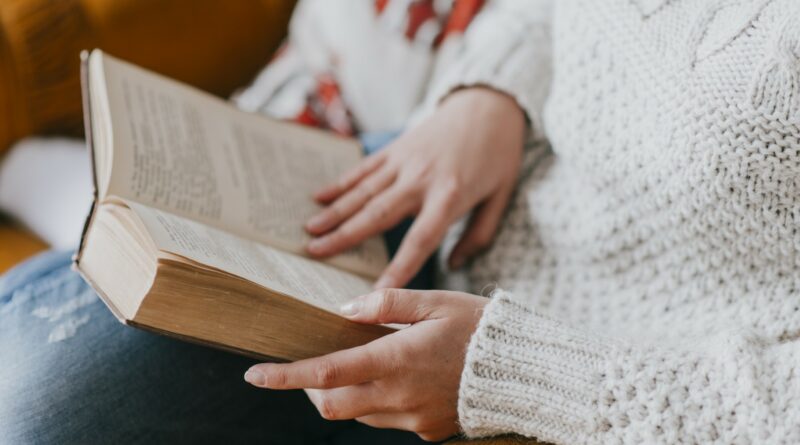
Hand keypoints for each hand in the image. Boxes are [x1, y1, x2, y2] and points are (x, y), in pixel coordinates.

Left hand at [244, 289, 487, 441]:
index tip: (255, 374)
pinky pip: (388, 421)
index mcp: (395, 360)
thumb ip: (385, 303)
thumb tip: (345, 311)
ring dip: (348, 393)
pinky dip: (380, 402)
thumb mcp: (435, 301)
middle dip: (310, 390)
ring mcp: (413, 419)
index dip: (285, 376)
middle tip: (313, 367)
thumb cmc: (480, 328)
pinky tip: (404, 380)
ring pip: (357, 414)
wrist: (525, 369)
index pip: (325, 373)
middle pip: (331, 405)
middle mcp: (398, 396)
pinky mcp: (427, 431)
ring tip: (370, 365)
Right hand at [305, 87, 525, 287]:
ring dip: (335, 211)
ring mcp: (405, 161)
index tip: (377, 294)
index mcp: (450, 197)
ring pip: (364, 191)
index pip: (420, 242)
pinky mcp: (397, 147)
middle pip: (377, 214)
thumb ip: (479, 235)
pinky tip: (319, 196)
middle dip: (344, 236)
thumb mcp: (501, 197)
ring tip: (309, 229)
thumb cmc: (500, 153)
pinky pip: (365, 168)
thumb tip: (455, 265)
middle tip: (314, 253)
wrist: (490, 102)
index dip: (397, 270)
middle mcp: (421, 179)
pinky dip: (341, 183)